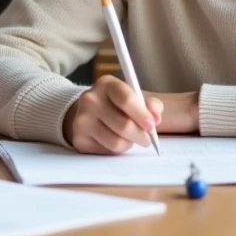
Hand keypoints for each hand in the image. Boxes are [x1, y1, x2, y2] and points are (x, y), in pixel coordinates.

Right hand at [62, 75, 198, 154]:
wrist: (89, 111)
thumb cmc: (118, 104)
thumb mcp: (134, 96)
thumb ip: (150, 104)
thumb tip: (156, 118)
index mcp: (106, 84)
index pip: (126, 100)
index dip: (142, 115)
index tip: (152, 125)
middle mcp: (90, 99)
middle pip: (123, 125)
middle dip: (140, 135)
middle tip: (147, 139)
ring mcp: (81, 119)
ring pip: (116, 142)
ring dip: (129, 144)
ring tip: (130, 138)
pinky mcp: (79, 139)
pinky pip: (106, 151)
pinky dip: (116, 150)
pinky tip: (115, 140)